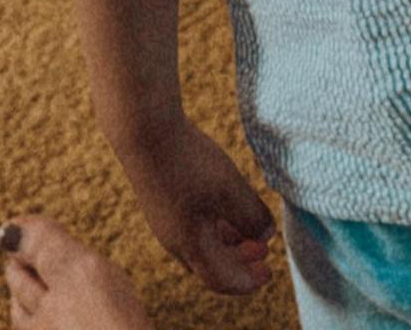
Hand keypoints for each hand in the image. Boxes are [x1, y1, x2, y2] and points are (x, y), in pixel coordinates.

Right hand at [121, 118, 276, 295]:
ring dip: (227, 241)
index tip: (268, 271)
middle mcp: (173, 239)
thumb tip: (266, 236)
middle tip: (263, 252)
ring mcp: (163, 218)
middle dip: (239, 261)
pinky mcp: (159, 197)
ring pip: (199, 243)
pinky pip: (189, 225)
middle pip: (210, 264)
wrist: (142, 130)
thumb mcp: (229, 189)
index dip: (248, 280)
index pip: (221, 279)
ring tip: (247, 228)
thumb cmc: (188, 162)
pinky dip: (212, 224)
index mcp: (190, 245)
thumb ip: (251, 216)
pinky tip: (222, 205)